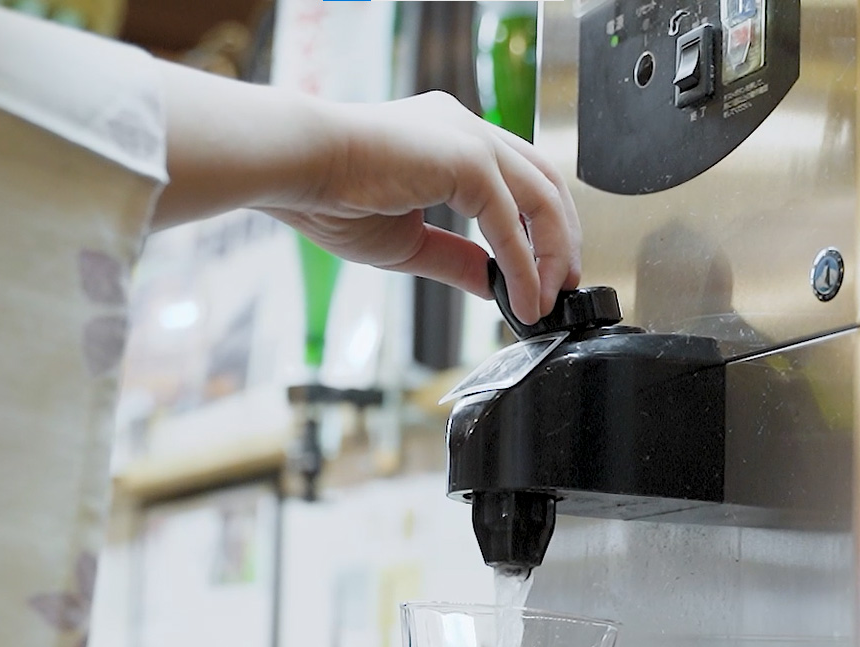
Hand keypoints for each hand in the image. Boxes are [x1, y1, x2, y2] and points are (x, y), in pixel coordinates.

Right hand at [267, 91, 581, 323]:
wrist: (299, 170)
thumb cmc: (332, 197)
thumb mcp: (410, 243)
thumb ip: (458, 260)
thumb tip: (493, 284)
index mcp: (452, 142)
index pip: (520, 182)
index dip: (539, 232)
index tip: (542, 277)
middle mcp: (469, 131)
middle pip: (546, 183)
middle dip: (561, 242)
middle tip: (560, 290)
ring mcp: (472, 140)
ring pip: (542, 198)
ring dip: (551, 256)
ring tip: (545, 301)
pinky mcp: (467, 158)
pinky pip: (510, 220)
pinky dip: (523, 265)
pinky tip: (522, 298)